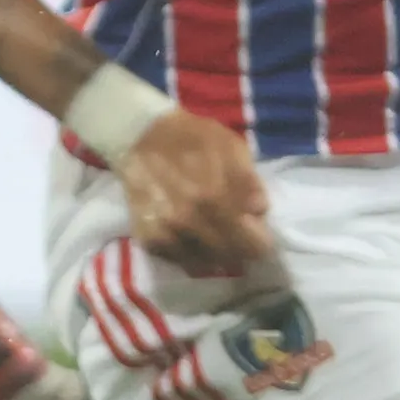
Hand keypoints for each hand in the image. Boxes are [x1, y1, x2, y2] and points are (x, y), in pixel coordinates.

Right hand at [119, 108, 274, 277]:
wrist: (139, 135)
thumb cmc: (191, 137)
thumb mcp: (231, 146)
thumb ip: (249, 180)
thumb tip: (259, 210)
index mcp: (216, 199)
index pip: (252, 245)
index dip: (261, 242)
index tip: (258, 234)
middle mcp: (190, 222)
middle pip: (229, 258)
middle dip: (239, 250)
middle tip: (239, 237)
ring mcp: (167, 233)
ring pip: (203, 264)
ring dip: (215, 256)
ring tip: (217, 240)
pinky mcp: (148, 238)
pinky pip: (177, 261)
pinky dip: (189, 255)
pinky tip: (193, 239)